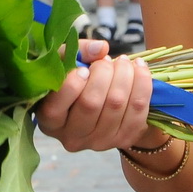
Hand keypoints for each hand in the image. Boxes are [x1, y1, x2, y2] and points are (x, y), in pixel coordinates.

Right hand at [36, 53, 155, 152]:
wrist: (99, 102)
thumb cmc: (73, 78)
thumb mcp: (65, 61)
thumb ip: (78, 51)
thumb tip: (102, 48)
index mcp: (50, 121)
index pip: (55, 108)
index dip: (71, 85)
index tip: (83, 69)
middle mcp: (72, 137)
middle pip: (91, 103)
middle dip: (103, 73)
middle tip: (107, 60)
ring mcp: (99, 142)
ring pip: (116, 105)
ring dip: (125, 75)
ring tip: (123, 62)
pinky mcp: (123, 139)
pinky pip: (138, 112)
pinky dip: (143, 85)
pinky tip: (139, 68)